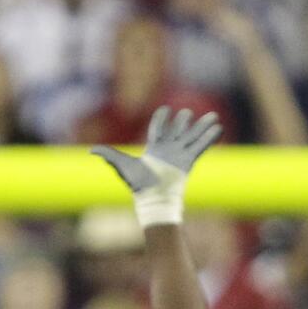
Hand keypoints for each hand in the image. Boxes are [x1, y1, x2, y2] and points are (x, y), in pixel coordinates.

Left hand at [92, 105, 221, 227]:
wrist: (154, 198)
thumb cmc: (138, 184)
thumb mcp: (122, 166)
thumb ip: (109, 155)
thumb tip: (90, 150)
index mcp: (154, 149)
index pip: (158, 130)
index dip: (161, 119)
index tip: (165, 110)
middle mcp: (168, 151)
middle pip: (178, 132)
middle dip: (183, 122)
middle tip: (188, 113)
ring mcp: (179, 155)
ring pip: (192, 137)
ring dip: (202, 126)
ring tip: (213, 116)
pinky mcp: (188, 162)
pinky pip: (200, 146)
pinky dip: (209, 137)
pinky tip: (218, 128)